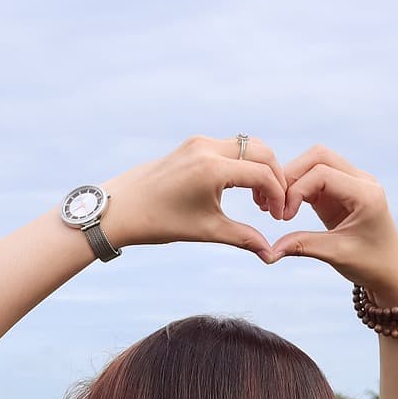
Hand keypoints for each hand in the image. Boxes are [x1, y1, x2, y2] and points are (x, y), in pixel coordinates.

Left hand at [100, 136, 287, 256]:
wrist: (119, 209)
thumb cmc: (159, 222)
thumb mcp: (205, 231)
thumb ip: (243, 238)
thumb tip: (270, 255)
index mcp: (212, 168)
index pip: (262, 174)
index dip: (278, 194)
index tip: (278, 215)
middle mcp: (207, 148)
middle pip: (261, 151)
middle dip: (274, 176)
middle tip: (274, 204)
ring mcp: (198, 142)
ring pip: (246, 146)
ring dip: (259, 168)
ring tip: (257, 199)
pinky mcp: (191, 144)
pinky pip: (228, 147)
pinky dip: (241, 163)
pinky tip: (239, 188)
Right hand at [262, 146, 397, 305]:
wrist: (391, 270)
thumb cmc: (371, 263)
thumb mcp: (337, 254)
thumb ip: (303, 246)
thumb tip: (270, 252)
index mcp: (366, 193)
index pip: (322, 174)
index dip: (295, 190)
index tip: (284, 218)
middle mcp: (361, 180)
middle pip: (318, 156)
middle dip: (291, 176)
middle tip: (275, 205)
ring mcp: (351, 182)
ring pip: (315, 162)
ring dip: (293, 179)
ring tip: (278, 207)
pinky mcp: (341, 190)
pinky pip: (315, 177)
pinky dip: (298, 188)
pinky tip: (286, 208)